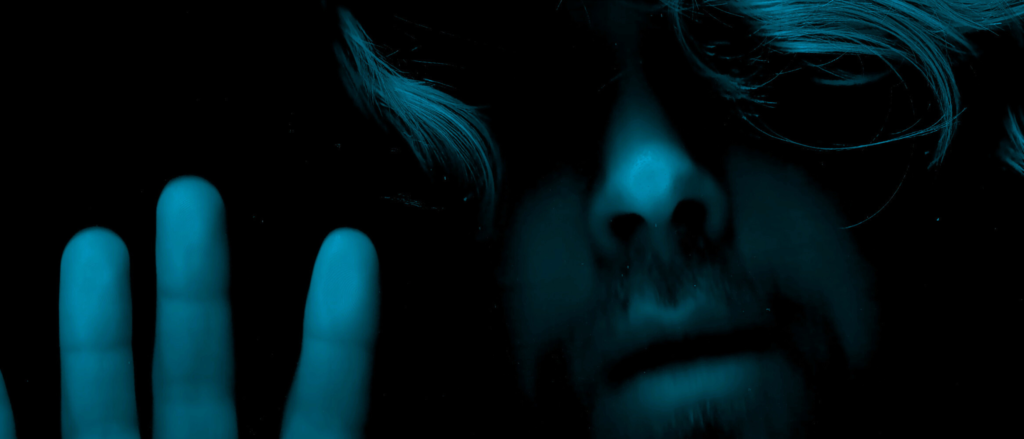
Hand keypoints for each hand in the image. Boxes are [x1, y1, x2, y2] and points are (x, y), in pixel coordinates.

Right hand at [0, 175, 379, 438]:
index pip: (326, 408)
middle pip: (201, 377)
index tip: (349, 246)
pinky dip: (5, 411)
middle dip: (197, 288)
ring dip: (96, 327)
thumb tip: (373, 424)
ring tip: (94, 242)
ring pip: (108, 405)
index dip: (338, 335)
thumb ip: (337, 429)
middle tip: (194, 195)